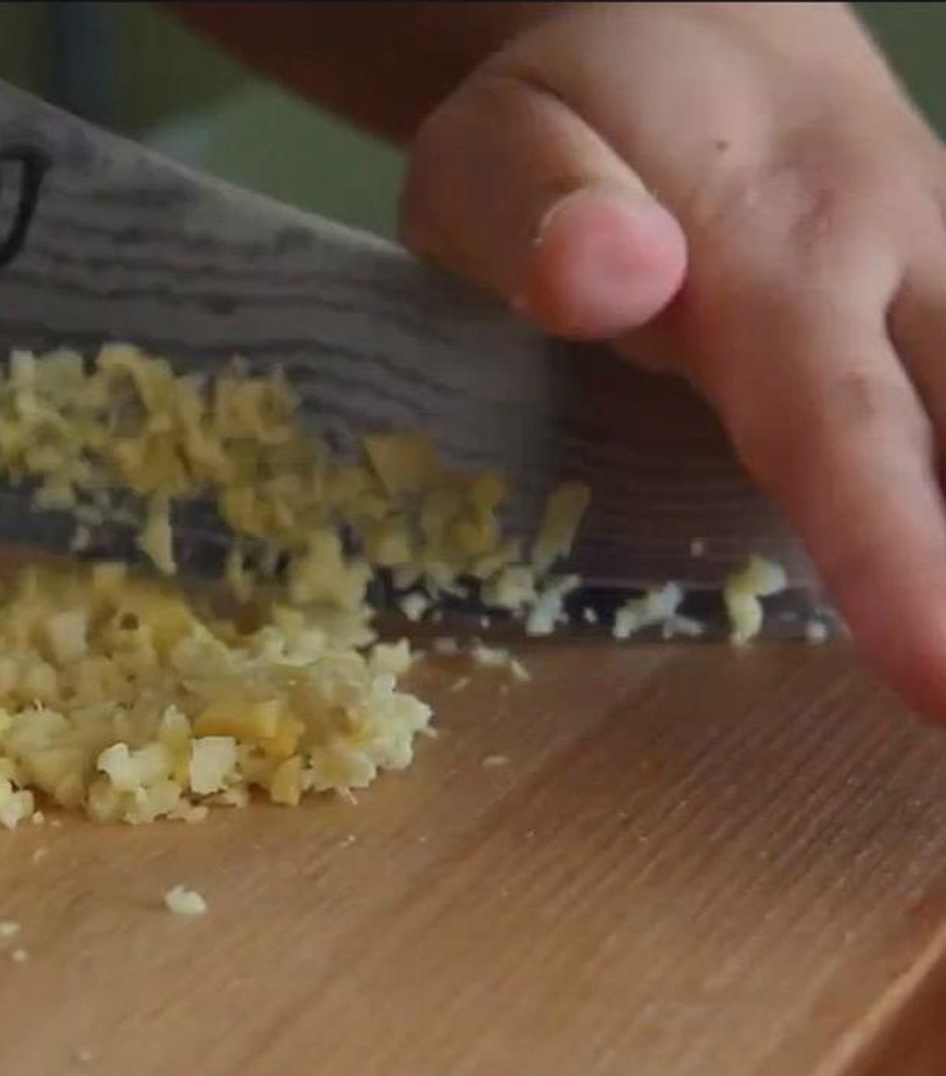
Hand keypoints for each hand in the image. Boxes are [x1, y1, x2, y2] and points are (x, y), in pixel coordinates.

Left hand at [401, 2, 945, 720]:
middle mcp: (903, 260)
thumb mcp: (501, 146)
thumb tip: (610, 279)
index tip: (942, 684)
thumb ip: (541, 213)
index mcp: (782, 244)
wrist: (697, 25)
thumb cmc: (573, 109)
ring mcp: (945, 272)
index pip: (840, 428)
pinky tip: (934, 569)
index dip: (895, 560)